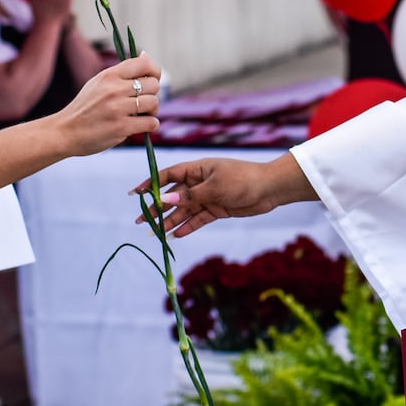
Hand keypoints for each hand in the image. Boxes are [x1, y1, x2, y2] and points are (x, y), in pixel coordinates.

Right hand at [53, 53, 160, 154]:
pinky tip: (142, 127)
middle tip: (143, 103)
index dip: (154, 71)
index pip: (144, 64)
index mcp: (109, 75)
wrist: (65, 132)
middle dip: (152, 94)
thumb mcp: (98, 83)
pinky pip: (151, 123)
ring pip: (154, 103)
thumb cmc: (84, 108)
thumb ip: (121, 73)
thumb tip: (146, 55)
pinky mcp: (122, 127)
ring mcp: (118, 108)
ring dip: (152, 111)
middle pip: (153, 84)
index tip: (152, 80)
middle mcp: (114, 89)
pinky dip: (151, 126)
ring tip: (141, 115)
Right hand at [132, 158, 279, 236]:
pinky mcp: (216, 209)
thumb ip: (190, 196)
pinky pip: (198, 219)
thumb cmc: (243, 180)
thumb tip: (165, 199)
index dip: (151, 184)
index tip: (136, 194)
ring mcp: (207, 196)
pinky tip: (176, 235)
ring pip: (185, 210)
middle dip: (158, 208)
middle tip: (142, 221)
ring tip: (156, 233)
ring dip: (171, 221)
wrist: (269, 189)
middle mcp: (199, 182)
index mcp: (197, 169)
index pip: (168, 175)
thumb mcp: (215, 186)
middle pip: (174, 196)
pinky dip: (188, 226)